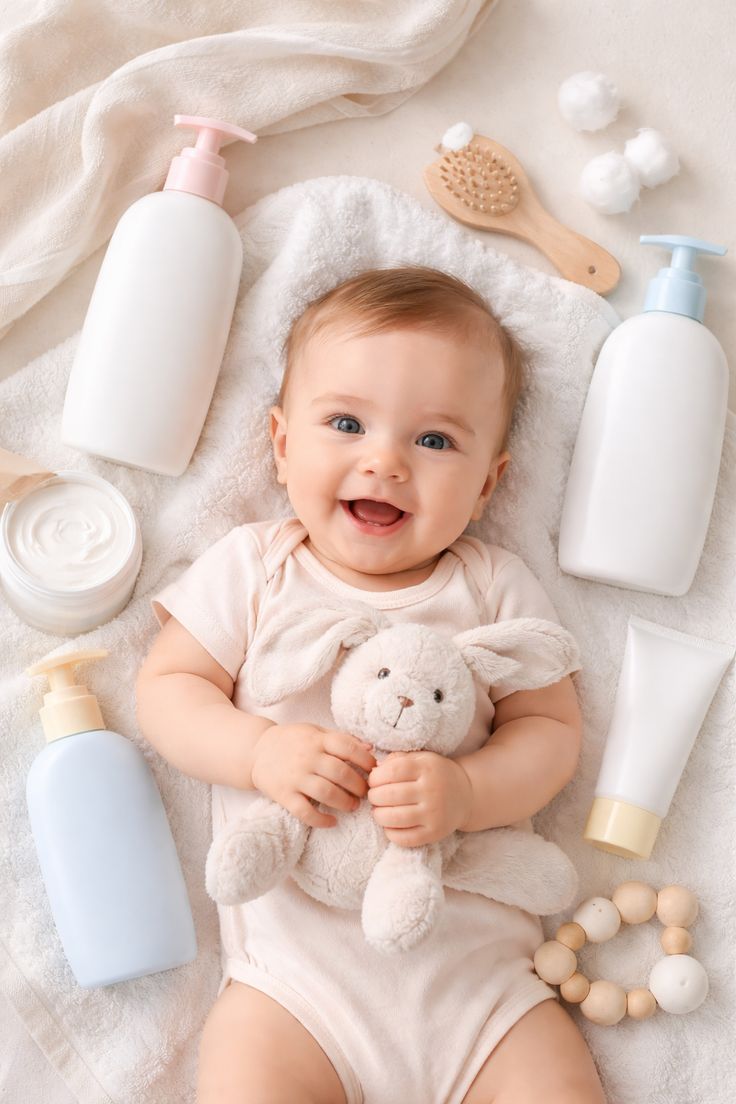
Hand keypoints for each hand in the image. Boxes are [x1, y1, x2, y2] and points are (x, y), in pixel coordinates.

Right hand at [251, 723, 375, 828]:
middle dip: (359, 786)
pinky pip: (305, 812)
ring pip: (326, 793)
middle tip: (366, 793)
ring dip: (345, 802)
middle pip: (341, 773)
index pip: (348, 747)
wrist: (256, 751)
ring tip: (353, 806)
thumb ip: (342, 739)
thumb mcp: (316, 732)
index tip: (374, 770)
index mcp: (317, 740)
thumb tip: (371, 748)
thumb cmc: (293, 741)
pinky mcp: (284, 795)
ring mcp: (295, 777)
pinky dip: (321, 820)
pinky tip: (333, 822)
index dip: (365, 760)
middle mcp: (307, 757)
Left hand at [367, 751, 472, 847]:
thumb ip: (397, 759)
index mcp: (427, 768)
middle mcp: (432, 791)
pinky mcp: (435, 833)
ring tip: (378, 811)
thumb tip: (374, 770)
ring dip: (378, 815)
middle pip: (390, 795)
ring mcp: (434, 814)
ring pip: (394, 818)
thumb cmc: (435, 774)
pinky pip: (405, 838)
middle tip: (374, 797)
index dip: (376, 777)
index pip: (392, 771)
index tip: (373, 781)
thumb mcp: (421, 759)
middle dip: (374, 796)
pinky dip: (391, 833)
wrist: (466, 794)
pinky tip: (390, 825)